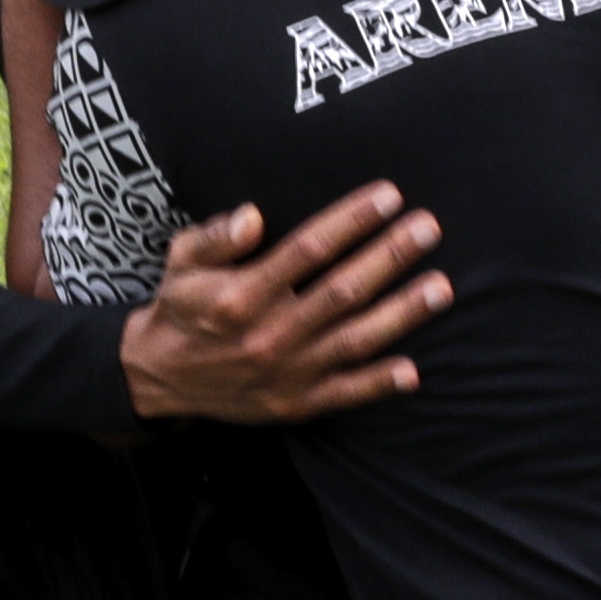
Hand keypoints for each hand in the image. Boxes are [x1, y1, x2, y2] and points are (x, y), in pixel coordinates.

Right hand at [119, 185, 449, 422]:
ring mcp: (285, 373)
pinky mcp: (295, 404)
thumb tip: (253, 215)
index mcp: (241, 295)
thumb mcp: (182, 260)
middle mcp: (268, 335)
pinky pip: (344, 394)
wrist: (159, 378)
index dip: (352, 220)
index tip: (389, 195)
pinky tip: (413, 371)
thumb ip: (216, 236)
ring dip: (402, 314)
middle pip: (342, 291)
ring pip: (354, 340)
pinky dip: (378, 384)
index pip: (308, 249)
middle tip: (429, 226)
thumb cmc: (182, 307)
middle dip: (390, 257)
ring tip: (440, 287)